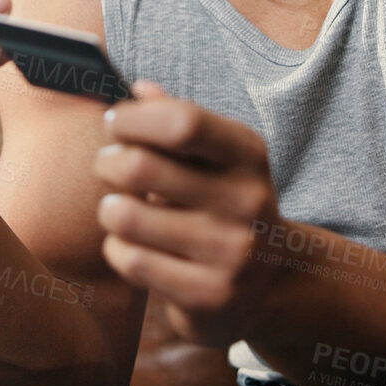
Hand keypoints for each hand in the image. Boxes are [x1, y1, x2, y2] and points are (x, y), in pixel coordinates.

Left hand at [92, 80, 287, 346]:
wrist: (276, 280)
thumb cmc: (228, 202)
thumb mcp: (218, 156)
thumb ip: (179, 119)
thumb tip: (139, 89)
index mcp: (248, 155)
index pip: (182, 122)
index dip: (133, 118)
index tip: (114, 123)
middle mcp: (246, 201)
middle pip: (140, 168)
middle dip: (108, 162)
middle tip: (109, 166)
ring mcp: (230, 253)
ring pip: (126, 217)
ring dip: (110, 209)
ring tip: (119, 208)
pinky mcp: (209, 296)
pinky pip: (131, 260)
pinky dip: (118, 248)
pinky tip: (132, 245)